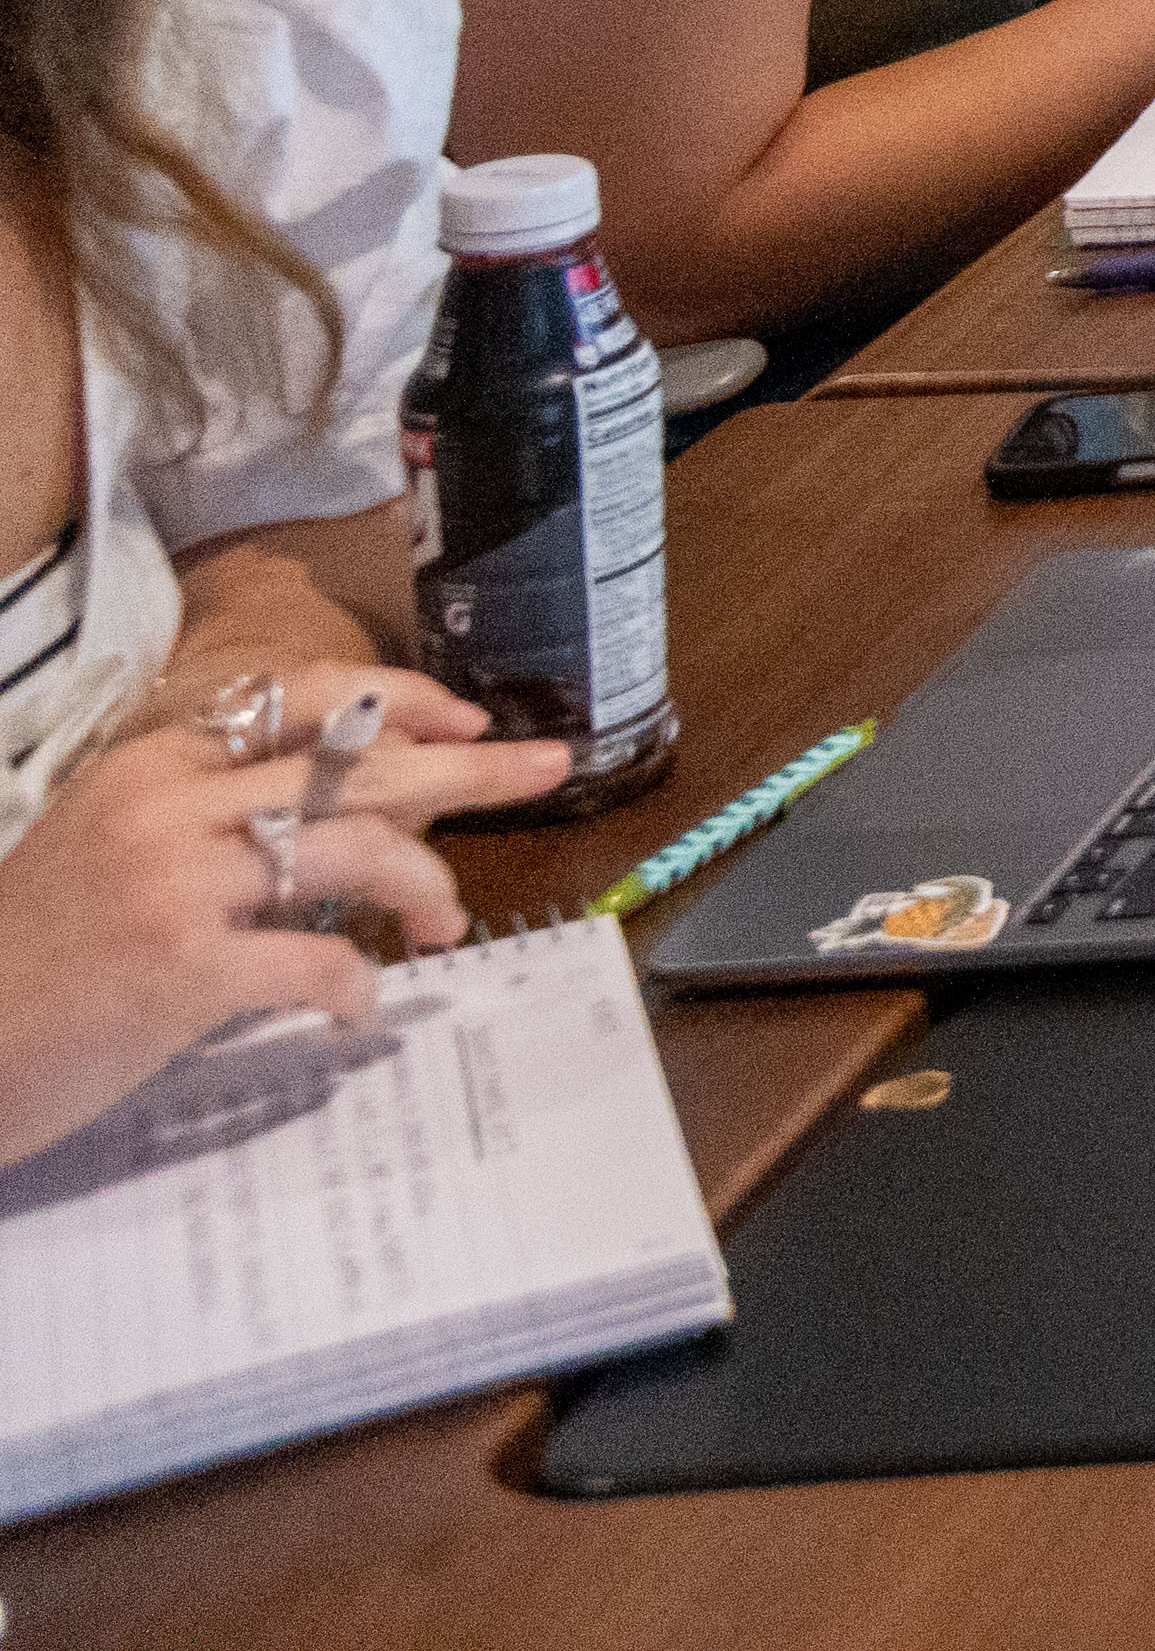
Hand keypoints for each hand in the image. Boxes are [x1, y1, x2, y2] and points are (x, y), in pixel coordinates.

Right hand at [0, 657, 577, 1160]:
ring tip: (450, 923)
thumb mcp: (115, 849)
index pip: (302, 697)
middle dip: (467, 766)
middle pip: (356, 764)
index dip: (401, 699)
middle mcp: (167, 806)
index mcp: (150, 763)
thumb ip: (222, 818)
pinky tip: (357, 1012)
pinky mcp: (181, 971)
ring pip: (356, 850)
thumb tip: (365, 811)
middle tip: (547, 768)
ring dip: (426, 883)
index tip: (471, 718)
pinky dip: (356, 989)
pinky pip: (316, 965)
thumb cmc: (31, 954)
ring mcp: (174, 885)